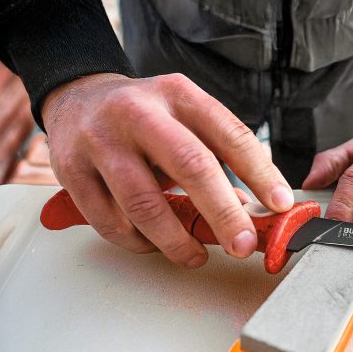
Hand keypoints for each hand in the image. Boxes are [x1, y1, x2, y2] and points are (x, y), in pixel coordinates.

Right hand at [42, 73, 293, 267]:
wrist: (78, 97)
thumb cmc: (143, 115)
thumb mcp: (185, 117)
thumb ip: (217, 154)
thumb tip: (249, 207)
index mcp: (178, 95)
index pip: (229, 135)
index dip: (260, 173)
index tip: (280, 203)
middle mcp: (138, 113)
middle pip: (190, 166)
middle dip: (223, 213)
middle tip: (242, 244)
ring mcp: (101, 141)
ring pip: (144, 203)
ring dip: (176, 240)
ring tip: (196, 256)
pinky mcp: (72, 171)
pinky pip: (110, 222)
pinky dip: (138, 243)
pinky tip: (154, 245)